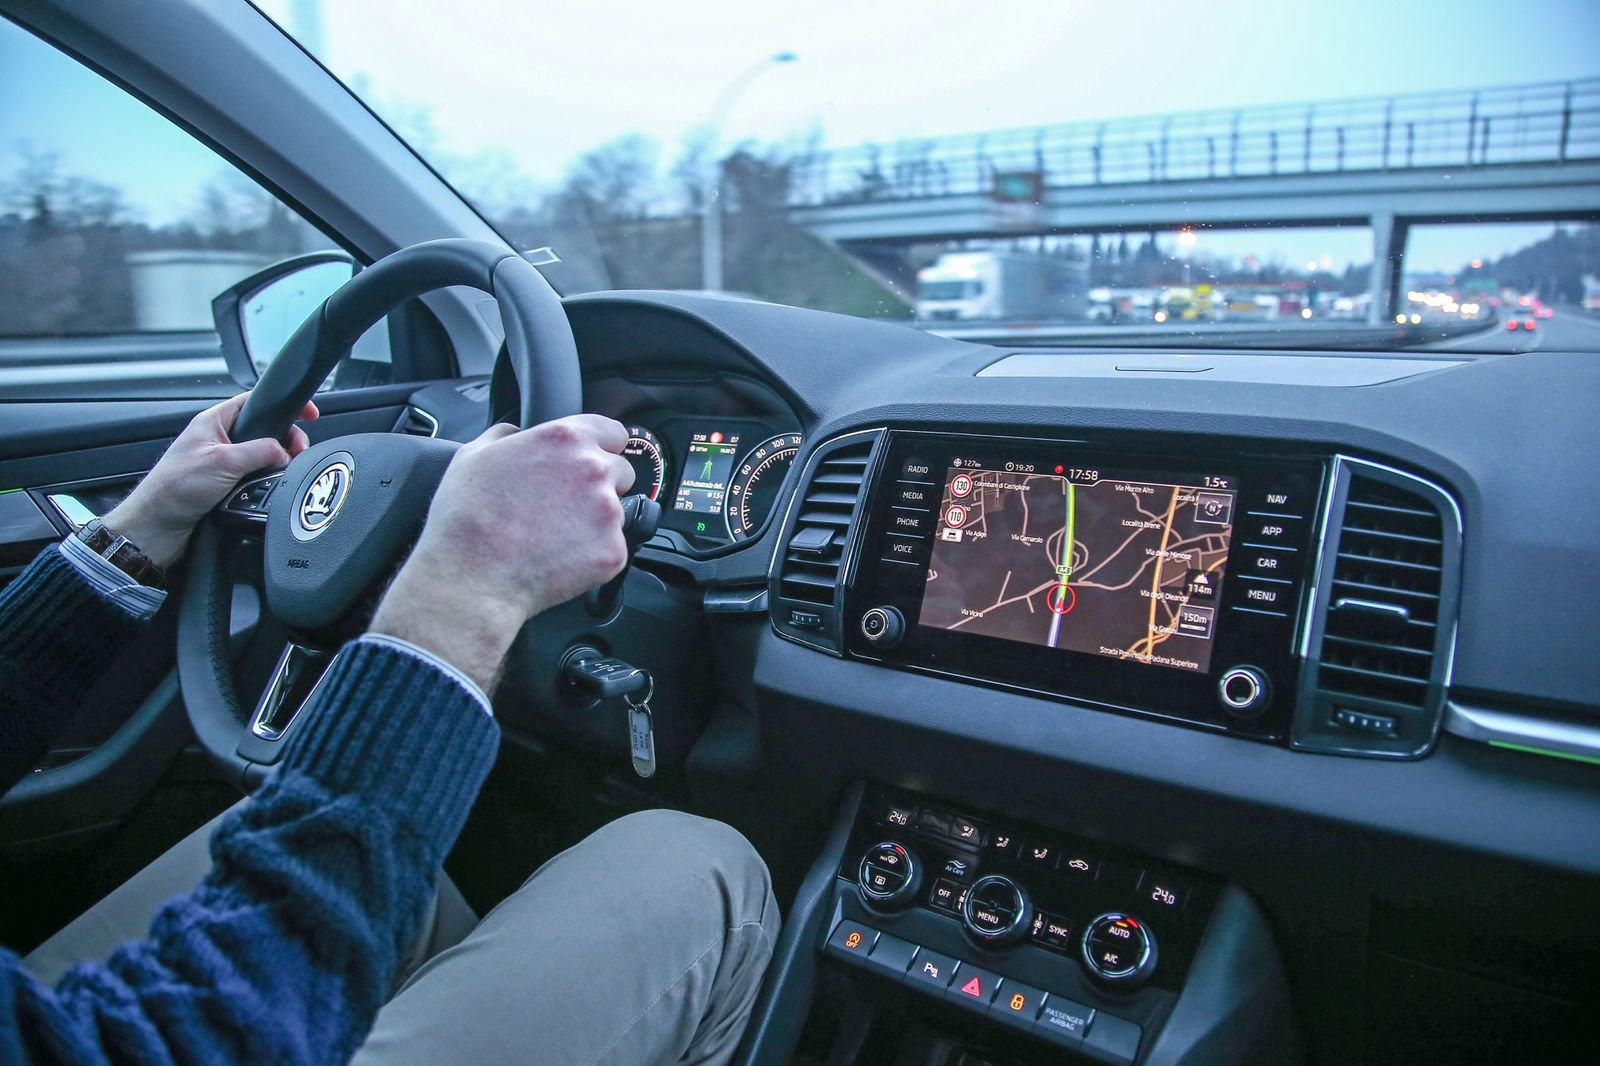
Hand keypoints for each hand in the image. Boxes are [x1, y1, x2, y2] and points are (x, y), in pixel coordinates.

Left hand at [102, 392, 318, 568]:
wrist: (155, 528)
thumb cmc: (172, 490)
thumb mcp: (224, 461)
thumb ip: (260, 451)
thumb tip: (284, 452)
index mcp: (213, 422)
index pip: (256, 401)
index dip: (283, 404)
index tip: (308, 414)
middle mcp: (218, 440)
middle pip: (265, 431)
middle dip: (284, 442)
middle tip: (295, 455)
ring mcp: (222, 464)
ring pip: (262, 458)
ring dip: (272, 468)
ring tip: (278, 476)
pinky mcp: (224, 486)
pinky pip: (254, 480)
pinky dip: (263, 485)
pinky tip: (263, 492)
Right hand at [369, 415, 634, 691]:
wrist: (471, 577)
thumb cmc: (467, 517)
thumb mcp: (474, 454)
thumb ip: (507, 435)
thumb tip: (517, 434)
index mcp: (565, 439)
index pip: (612, 432)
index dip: (600, 447)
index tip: (593, 460)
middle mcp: (594, 470)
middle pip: (620, 472)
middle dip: (599, 485)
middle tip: (563, 506)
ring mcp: (608, 512)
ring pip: (617, 512)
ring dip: (594, 521)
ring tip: (553, 535)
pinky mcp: (613, 551)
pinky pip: (612, 547)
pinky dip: (592, 554)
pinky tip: (559, 557)